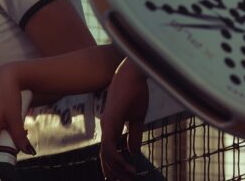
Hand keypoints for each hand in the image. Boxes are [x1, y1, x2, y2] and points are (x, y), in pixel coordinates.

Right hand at [0, 65, 35, 166]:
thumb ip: (19, 136)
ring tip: (21, 130)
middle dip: (4, 147)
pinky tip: (13, 122)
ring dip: (4, 137)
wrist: (3, 75)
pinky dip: (2, 128)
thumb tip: (27, 151)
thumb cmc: (7, 95)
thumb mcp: (15, 117)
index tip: (2, 163)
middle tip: (19, 142)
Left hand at [100, 59, 149, 180]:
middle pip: (106, 158)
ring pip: (107, 156)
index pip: (109, 153)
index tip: (124, 177)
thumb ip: (134, 134)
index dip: (115, 167)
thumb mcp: (137, 117)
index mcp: (112, 127)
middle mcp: (106, 128)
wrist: (134, 74)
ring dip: (117, 170)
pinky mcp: (110, 123)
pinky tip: (128, 166)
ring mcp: (107, 126)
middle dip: (116, 173)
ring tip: (130, 177)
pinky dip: (117, 159)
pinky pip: (109, 147)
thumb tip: (133, 152)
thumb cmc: (136, 91)